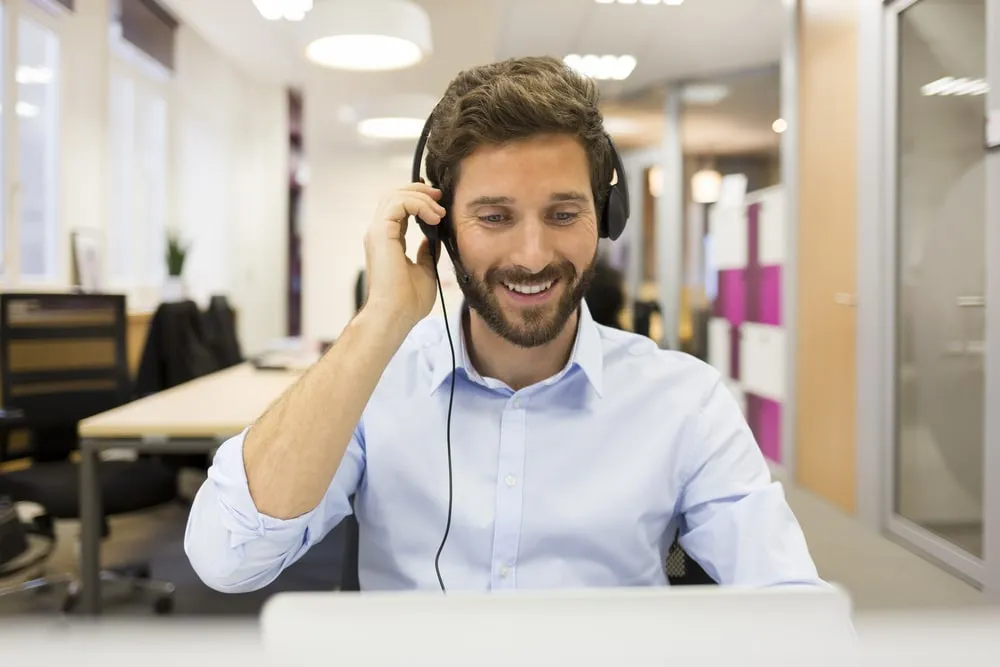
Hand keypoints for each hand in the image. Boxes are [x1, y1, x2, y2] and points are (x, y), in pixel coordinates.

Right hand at [361, 182, 445, 328]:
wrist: (396, 314)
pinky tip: (434, 217)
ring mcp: (378, 232)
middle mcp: (379, 233)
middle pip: (394, 195)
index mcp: (388, 240)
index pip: (399, 208)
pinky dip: (418, 204)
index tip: (439, 203)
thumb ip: (427, 251)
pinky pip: (398, 203)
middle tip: (440, 196)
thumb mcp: (425, 269)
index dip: (419, 200)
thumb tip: (433, 238)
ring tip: (439, 212)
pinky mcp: (381, 233)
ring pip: (395, 195)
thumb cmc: (409, 301)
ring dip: (421, 198)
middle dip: (419, 190)